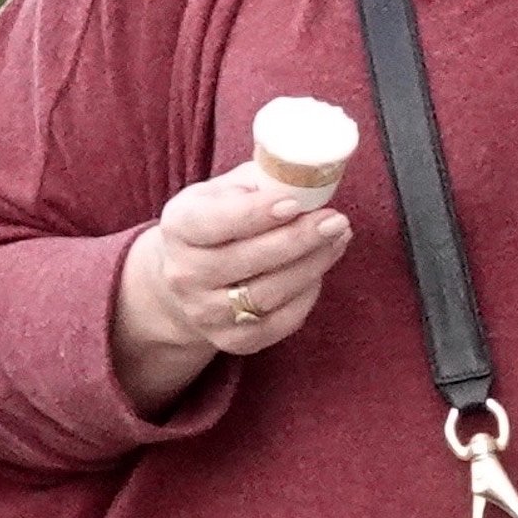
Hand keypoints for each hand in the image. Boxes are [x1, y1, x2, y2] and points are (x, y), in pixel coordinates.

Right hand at [111, 165, 354, 415]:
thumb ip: (258, 182)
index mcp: (179, 227)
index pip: (215, 222)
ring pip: (269, 294)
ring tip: (338, 238)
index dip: (256, 214)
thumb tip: (306, 176)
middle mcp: (184, 274)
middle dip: (299, 239)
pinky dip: (307, 295)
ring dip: (312, 265)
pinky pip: (281, 322)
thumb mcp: (223, 191)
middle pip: (249, 260)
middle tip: (336, 220)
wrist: (188, 277)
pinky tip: (320, 270)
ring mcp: (206, 313)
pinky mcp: (233, 342)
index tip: (295, 203)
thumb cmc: (217, 222)